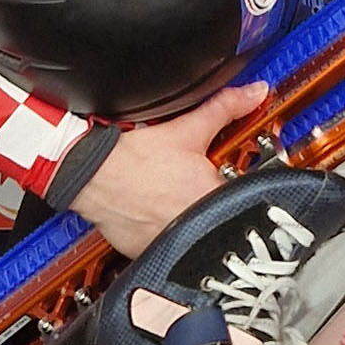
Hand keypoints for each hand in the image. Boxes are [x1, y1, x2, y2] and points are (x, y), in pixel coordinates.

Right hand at [72, 81, 269, 257]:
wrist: (91, 175)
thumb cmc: (133, 160)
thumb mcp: (187, 128)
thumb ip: (226, 107)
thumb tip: (253, 93)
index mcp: (213, 199)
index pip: (244, 195)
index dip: (236, 180)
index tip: (225, 172)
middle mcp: (196, 227)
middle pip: (218, 213)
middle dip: (210, 195)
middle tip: (190, 179)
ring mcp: (172, 242)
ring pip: (193, 228)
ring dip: (188, 212)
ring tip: (170, 192)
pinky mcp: (150, 251)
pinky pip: (168, 240)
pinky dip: (165, 226)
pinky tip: (155, 207)